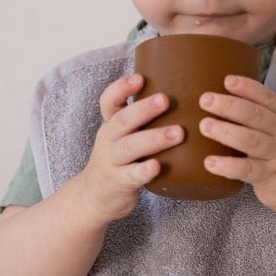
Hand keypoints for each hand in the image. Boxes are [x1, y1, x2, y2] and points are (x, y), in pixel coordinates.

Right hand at [77, 74, 184, 223]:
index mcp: (111, 125)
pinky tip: (156, 166)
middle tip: (165, 99)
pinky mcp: (120, 183)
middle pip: (122, 120)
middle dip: (144, 109)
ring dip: (153, 139)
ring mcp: (112, 162)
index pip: (108, 102)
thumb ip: (140, 118)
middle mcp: (109, 140)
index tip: (139, 78)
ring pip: (130, 147)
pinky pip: (132, 176)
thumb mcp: (121, 136)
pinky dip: (144, 171)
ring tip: (177, 133)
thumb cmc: (119, 160)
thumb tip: (180, 90)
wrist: (95, 197)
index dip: (120, 88)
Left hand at [198, 75, 275, 218]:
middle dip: (230, 105)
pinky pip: (248, 169)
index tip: (227, 80)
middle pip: (256, 116)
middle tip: (206, 99)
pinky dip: (229, 165)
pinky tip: (210, 163)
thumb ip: (257, 120)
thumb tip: (219, 104)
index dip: (248, 88)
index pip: (267, 98)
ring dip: (226, 132)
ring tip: (205, 126)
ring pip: (252, 140)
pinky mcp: (270, 177)